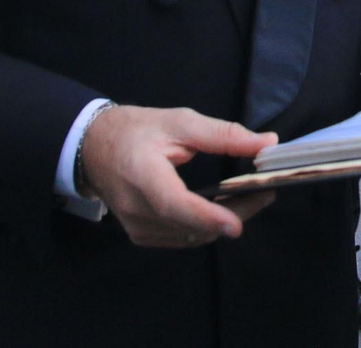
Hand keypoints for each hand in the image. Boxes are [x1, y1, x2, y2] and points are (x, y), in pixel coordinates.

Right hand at [79, 104, 277, 247]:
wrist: (93, 148)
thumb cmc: (136, 130)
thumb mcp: (179, 122)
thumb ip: (223, 135)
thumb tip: (267, 142)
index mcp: (141, 174)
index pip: (173, 203)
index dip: (205, 216)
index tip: (235, 224)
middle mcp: (136, 208)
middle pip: (190, 226)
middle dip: (234, 214)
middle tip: (266, 193)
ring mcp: (136, 227)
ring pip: (190, 237)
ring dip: (223, 223)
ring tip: (251, 198)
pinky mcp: (141, 235)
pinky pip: (181, 238)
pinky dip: (205, 227)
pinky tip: (224, 209)